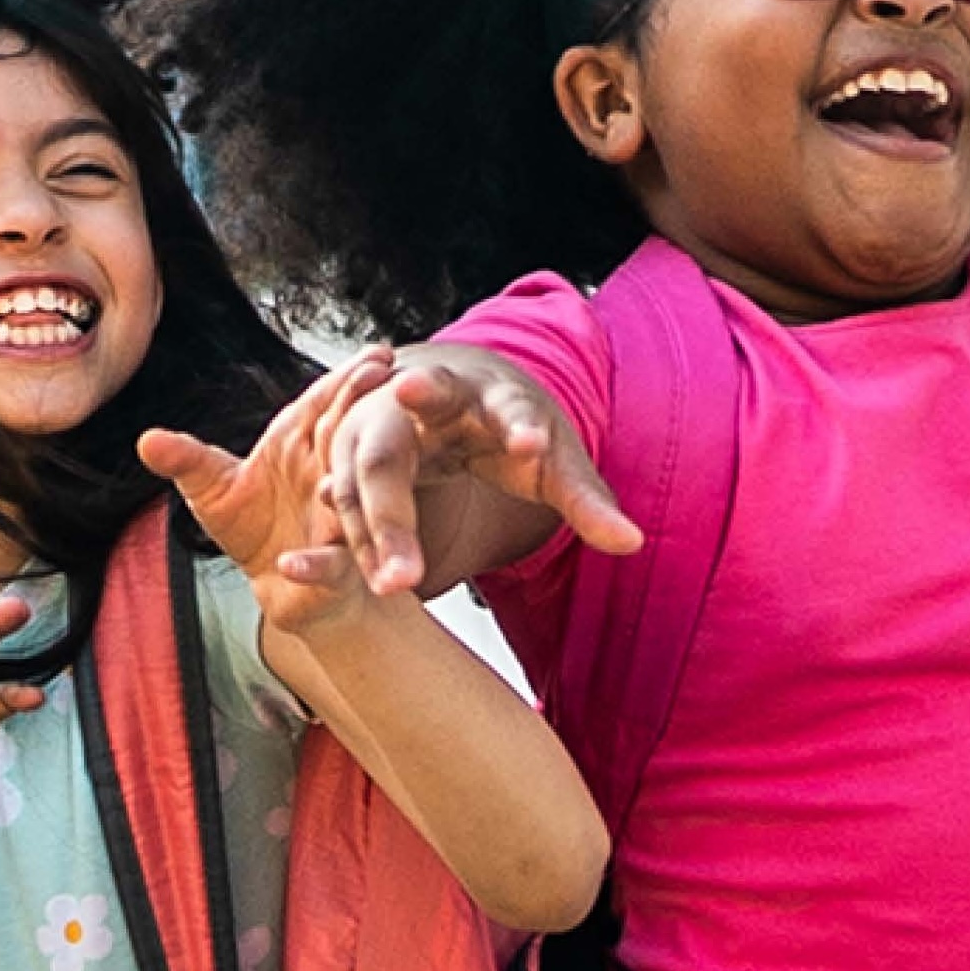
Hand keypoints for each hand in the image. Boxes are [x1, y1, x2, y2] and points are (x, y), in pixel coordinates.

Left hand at [141, 350, 388, 639]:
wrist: (278, 588)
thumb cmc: (253, 525)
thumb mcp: (213, 487)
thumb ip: (186, 460)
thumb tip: (146, 440)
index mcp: (305, 445)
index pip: (330, 404)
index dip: (350, 381)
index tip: (376, 355)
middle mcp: (331, 477)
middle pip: (353, 442)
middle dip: (365, 417)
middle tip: (380, 387)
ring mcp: (339, 524)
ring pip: (354, 504)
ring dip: (348, 495)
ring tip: (333, 489)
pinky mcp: (338, 571)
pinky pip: (330, 567)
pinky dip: (314, 566)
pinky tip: (291, 565)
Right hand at [325, 349, 638, 597]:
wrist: (437, 382)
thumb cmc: (500, 423)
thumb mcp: (548, 456)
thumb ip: (585, 500)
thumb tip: (632, 544)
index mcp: (485, 393)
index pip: (505, 407)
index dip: (518, 426)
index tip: (532, 446)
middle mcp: (414, 403)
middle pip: (394, 453)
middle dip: (394, 509)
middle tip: (406, 572)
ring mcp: (369, 428)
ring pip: (357, 483)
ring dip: (368, 538)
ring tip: (392, 588)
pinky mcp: (343, 456)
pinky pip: (337, 500)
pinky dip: (348, 540)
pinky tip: (356, 576)